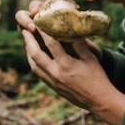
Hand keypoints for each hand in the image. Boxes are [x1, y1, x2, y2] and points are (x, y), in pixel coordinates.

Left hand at [16, 0, 124, 124]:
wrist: (100, 102)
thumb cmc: (98, 78)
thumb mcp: (91, 59)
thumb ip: (79, 44)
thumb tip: (71, 29)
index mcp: (66, 65)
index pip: (51, 44)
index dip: (43, 32)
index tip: (39, 23)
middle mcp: (55, 73)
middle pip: (35, 54)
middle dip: (29, 41)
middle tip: (25, 30)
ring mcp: (52, 81)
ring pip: (33, 65)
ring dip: (28, 52)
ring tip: (27, 41)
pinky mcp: (52, 87)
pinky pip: (38, 73)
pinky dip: (33, 62)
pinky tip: (33, 56)